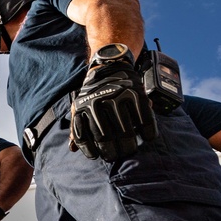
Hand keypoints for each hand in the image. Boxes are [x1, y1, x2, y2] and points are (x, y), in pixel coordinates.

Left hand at [70, 45, 157, 160]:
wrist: (111, 64)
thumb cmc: (94, 92)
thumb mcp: (80, 106)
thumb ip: (76, 126)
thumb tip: (72, 149)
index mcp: (82, 108)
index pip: (84, 137)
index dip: (91, 151)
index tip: (98, 156)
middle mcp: (97, 104)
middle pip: (106, 138)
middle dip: (112, 152)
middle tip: (117, 155)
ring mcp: (117, 99)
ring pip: (125, 133)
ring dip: (129, 146)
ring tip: (130, 149)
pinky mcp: (135, 95)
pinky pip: (144, 120)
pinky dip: (148, 132)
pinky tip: (147, 137)